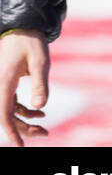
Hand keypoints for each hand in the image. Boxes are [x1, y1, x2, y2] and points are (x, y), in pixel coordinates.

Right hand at [1, 29, 49, 146]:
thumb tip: (41, 107)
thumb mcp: (41, 63)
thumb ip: (40, 85)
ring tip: (44, 129)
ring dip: (24, 122)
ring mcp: (1, 86)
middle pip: (6, 116)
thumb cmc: (32, 44)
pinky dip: (24, 111)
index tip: (20, 145)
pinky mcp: (5, 85)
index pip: (3, 114)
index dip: (11, 131)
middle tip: (43, 134)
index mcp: (3, 83)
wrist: (24, 29)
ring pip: (8, 112)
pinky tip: (40, 112)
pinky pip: (11, 104)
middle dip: (22, 129)